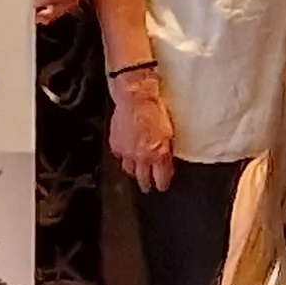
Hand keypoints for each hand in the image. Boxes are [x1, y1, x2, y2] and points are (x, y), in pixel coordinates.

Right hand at [107, 74, 175, 190]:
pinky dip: (123, 158)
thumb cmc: (155, 109)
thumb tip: (166, 160)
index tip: (162, 186)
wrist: (136, 97)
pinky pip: (120, 157)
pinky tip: (126, 157)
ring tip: (136, 174)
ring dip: (134, 173)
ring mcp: (127, 152)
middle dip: (146, 185)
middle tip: (148, 187)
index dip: (162, 184)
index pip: (161, 179)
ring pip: (129, 171)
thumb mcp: (169, 132)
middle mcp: (142, 157)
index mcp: (159, 154)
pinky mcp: (116, 145)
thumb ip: (166, 150)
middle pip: (143, 180)